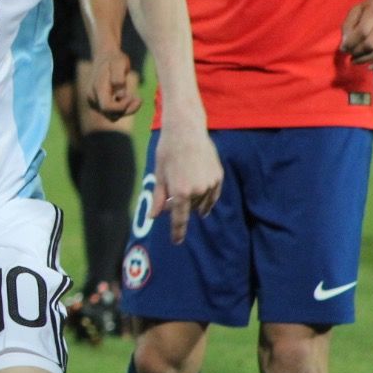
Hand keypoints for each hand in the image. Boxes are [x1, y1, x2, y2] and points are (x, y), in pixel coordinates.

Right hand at [85, 49, 140, 120]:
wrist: (105, 56)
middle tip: (138, 98)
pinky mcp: (99, 104)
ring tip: (136, 98)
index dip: (122, 106)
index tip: (131, 96)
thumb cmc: (114, 58)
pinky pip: (112, 113)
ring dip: (126, 111)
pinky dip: (123, 109)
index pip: (107, 107)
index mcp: (97, 88)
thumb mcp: (120, 62)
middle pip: (110, 115)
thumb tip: (120, 94)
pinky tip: (130, 98)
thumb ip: (119, 76)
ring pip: (112, 116)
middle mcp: (93, 98)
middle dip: (127, 109)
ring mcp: (94, 102)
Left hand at [151, 122, 220, 244]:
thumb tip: (154, 217)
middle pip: (189, 209)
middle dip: (180, 206)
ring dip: (193, 202)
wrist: (187, 131)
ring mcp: (210, 184)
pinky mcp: (219, 176)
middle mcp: (197, 191)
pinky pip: (213, 195)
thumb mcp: (159, 175)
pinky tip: (201, 196)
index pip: (179, 219)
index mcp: (180, 192)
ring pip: (202, 203)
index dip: (178, 232)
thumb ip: (158, 198)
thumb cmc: (168, 151)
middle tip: (172, 190)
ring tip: (185, 184)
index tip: (177, 242)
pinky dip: (206, 199)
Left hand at [338, 0, 372, 68]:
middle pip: (370, 44)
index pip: (362, 32)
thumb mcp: (358, 8)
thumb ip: (348, 24)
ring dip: (365, 59)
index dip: (351, 43)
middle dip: (356, 52)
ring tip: (355, 60)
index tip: (343, 48)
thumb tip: (344, 43)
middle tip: (349, 54)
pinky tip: (370, 67)